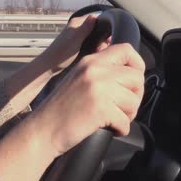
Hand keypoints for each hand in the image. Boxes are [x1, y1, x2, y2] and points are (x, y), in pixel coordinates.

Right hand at [30, 43, 144, 155]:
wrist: (42, 129)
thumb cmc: (61, 109)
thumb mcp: (78, 78)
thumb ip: (101, 71)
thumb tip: (130, 73)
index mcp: (91, 61)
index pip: (126, 50)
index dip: (137, 65)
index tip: (133, 81)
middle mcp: (95, 70)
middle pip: (137, 77)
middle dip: (135, 96)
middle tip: (123, 107)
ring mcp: (98, 88)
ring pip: (134, 101)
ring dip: (127, 114)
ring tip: (113, 118)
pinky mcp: (100, 108)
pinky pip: (126, 121)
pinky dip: (120, 129)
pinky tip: (109, 128)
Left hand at [39, 14, 109, 74]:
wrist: (49, 65)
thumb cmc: (61, 53)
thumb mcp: (75, 40)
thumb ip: (85, 28)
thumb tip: (94, 16)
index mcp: (77, 23)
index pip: (96, 17)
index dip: (105, 26)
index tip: (108, 37)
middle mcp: (77, 27)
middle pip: (97, 28)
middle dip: (102, 37)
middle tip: (102, 47)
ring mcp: (77, 36)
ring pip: (94, 36)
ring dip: (99, 44)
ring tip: (98, 51)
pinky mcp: (77, 44)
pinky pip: (90, 43)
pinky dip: (94, 48)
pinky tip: (94, 54)